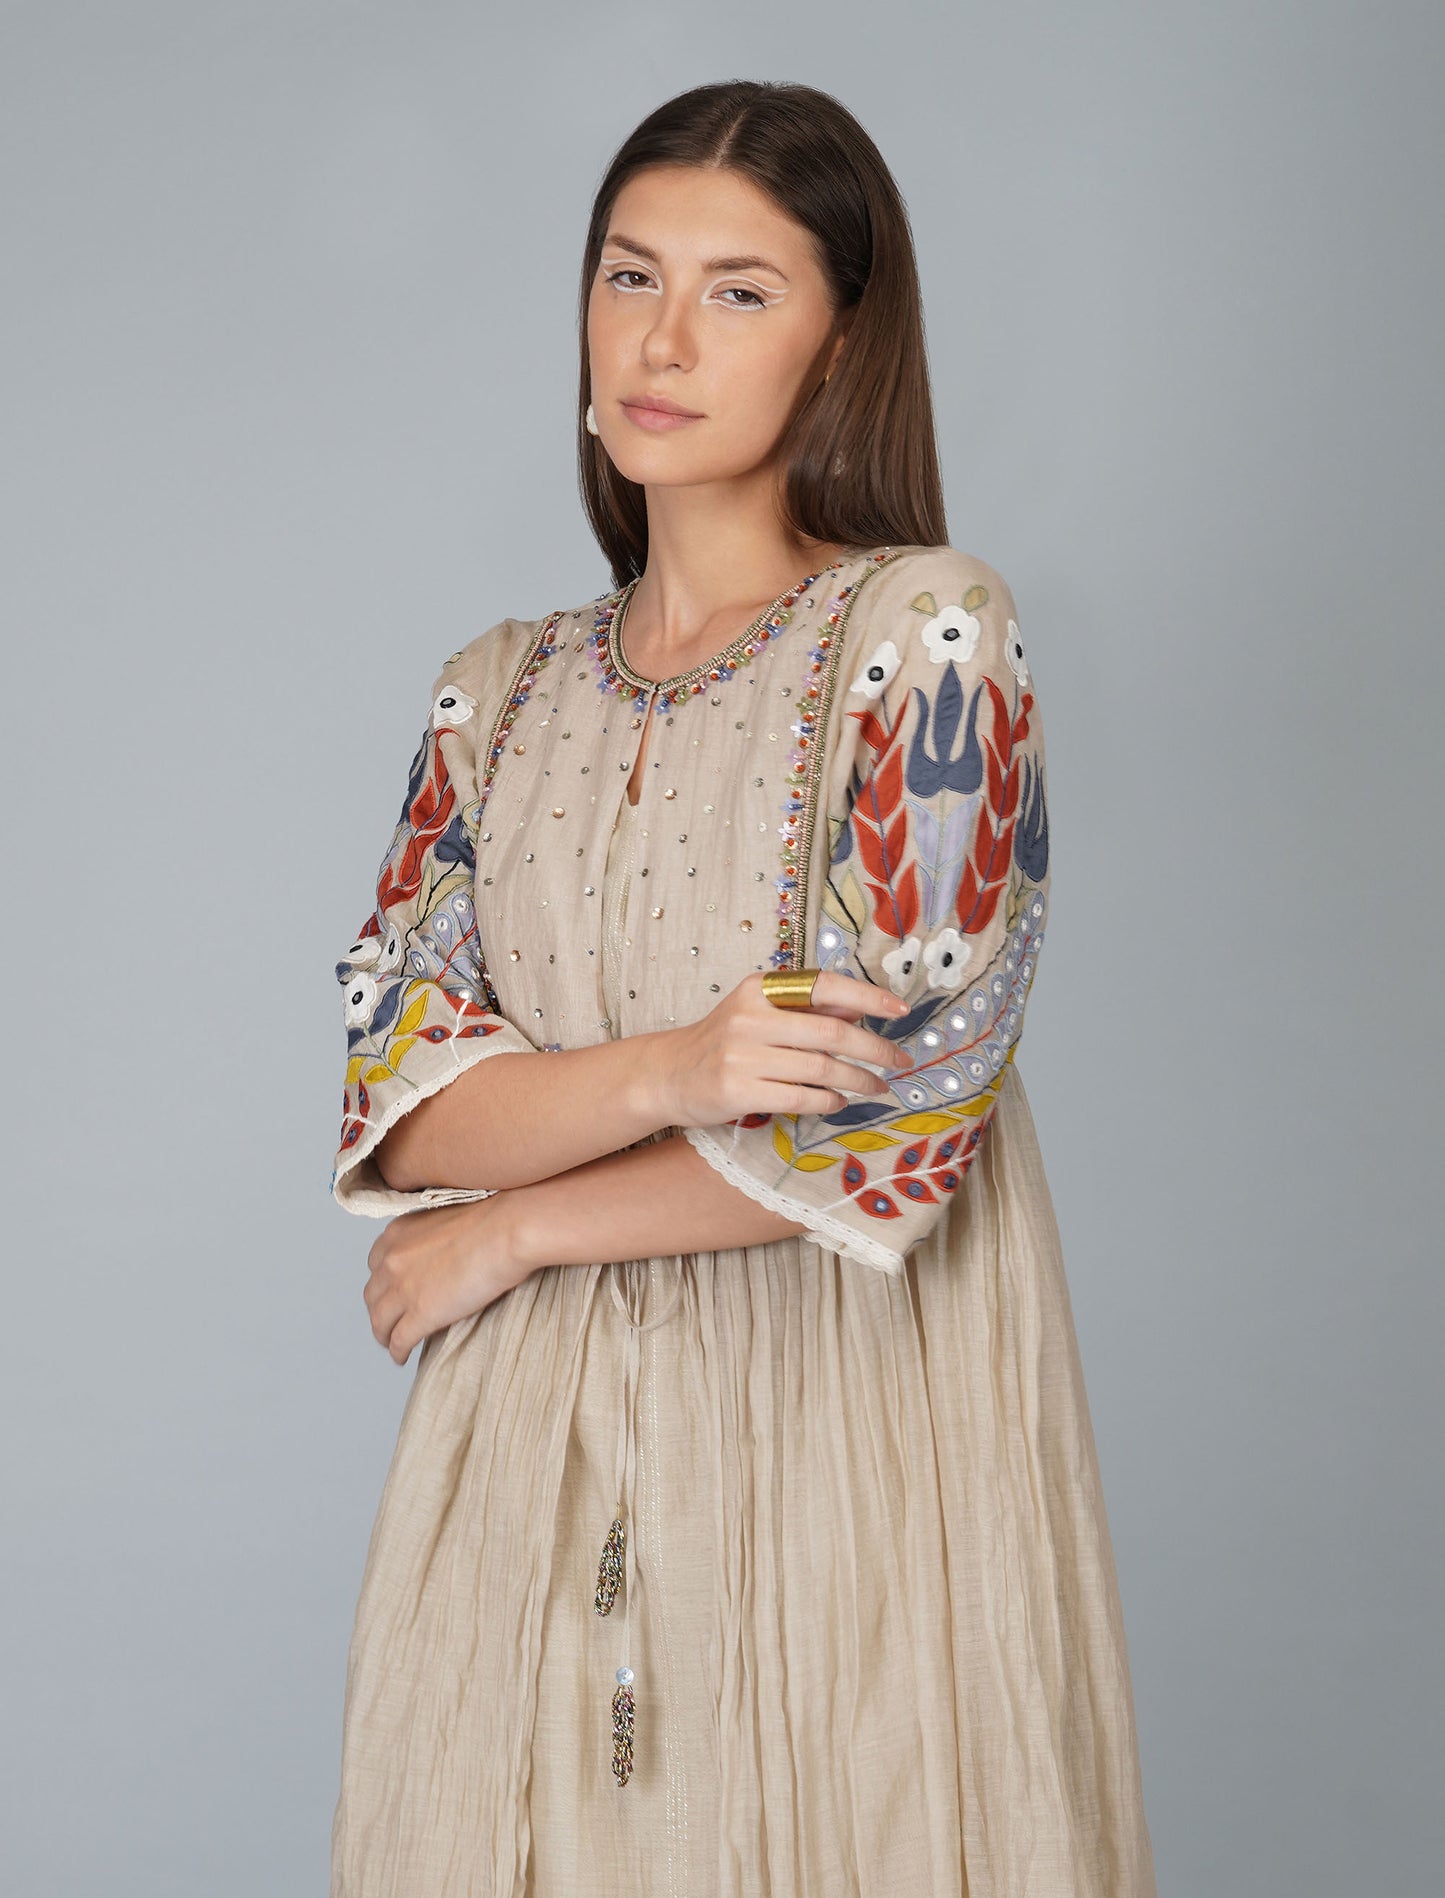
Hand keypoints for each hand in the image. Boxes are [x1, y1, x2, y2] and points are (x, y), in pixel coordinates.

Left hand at [362, 1193, 527, 1365]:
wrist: (507, 1231)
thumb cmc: (493, 1221)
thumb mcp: (446, 1220)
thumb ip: (431, 1239)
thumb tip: (438, 1258)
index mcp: (398, 1233)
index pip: (376, 1264)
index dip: (384, 1282)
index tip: (393, 1291)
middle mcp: (392, 1260)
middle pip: (373, 1295)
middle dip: (380, 1309)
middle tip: (391, 1319)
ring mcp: (404, 1288)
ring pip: (379, 1321)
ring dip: (384, 1334)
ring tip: (392, 1343)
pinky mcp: (421, 1314)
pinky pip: (399, 1340)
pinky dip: (398, 1351)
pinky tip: (402, 1357)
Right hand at [653, 969, 913, 1127]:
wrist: (669, 1074)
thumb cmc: (725, 1042)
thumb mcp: (762, 1013)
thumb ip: (809, 1009)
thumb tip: (863, 1007)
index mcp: (761, 989)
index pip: (824, 985)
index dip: (868, 995)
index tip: (900, 1009)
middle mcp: (750, 1017)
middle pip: (831, 1032)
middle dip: (874, 1048)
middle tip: (899, 1061)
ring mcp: (742, 1055)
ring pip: (821, 1069)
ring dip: (858, 1080)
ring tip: (876, 1087)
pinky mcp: (738, 1090)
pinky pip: (801, 1097)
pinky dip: (828, 1101)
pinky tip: (838, 1101)